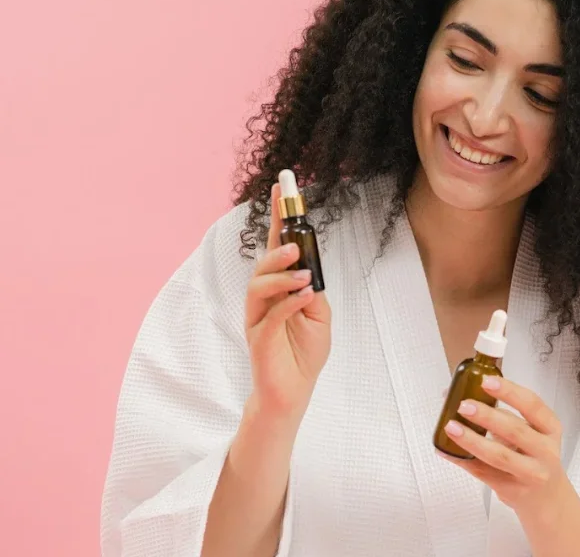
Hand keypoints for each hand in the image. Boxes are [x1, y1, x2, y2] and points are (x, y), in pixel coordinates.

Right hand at [244, 182, 331, 420]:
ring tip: (302, 274)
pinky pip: (272, 314)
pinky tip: (304, 295)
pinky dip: (289, 302)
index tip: (282, 189)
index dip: (280, 218)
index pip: (278, 247)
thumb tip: (308, 272)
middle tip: (295, 243)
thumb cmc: (304, 352)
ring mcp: (258, 317)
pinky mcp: (259, 338)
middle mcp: (264, 298)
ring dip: (281, 275)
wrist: (293, 392)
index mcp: (280, 288)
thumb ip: (312, 292)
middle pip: (263, 263)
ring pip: (259, 286)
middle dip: (277, 247)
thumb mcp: (318, 316)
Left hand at [436, 376, 567, 515]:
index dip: (509, 391)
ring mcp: (531, 473)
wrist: (547, 497)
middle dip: (487, 416)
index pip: (532, 405)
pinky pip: (483, 473)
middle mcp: (545, 451)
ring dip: (472, 440)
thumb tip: (463, 394)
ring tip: (452, 427)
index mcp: (550, 428)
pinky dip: (462, 460)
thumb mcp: (531, 432)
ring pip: (499, 456)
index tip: (487, 381)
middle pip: (515, 430)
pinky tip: (446, 450)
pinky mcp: (513, 490)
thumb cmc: (534, 456)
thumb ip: (503, 414)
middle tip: (464, 405)